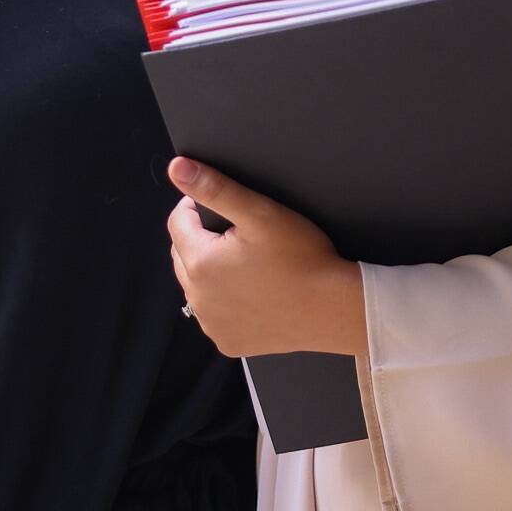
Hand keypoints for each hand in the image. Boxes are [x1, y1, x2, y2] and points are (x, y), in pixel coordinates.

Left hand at [166, 159, 369, 358]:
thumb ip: (216, 188)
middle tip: (240, 236)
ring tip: (246, 263)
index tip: (225, 209)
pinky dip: (226, 302)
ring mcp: (212, 324)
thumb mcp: (261, 213)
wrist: (333, 309)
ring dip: (211, 272)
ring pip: (197, 286)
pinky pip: (215, 315)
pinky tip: (251, 293)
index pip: (178, 222)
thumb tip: (178, 169)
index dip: (197, 208)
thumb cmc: (302, 260)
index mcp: (200, 263)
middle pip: (183, 255)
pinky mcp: (228, 342)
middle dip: (203, 241)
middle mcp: (198, 298)